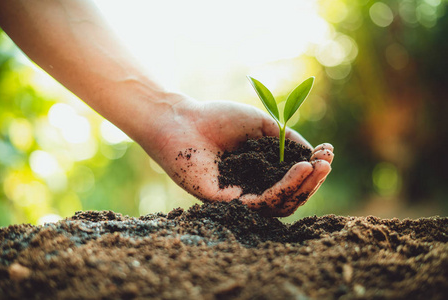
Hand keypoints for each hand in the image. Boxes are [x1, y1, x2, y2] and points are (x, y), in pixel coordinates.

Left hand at [142, 95, 332, 217]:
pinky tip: (297, 170)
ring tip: (314, 167)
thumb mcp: (263, 127)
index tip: (329, 154)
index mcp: (261, 173)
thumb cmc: (220, 119)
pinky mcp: (223, 202)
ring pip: (278, 204)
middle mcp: (252, 188)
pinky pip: (257, 204)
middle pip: (290, 197)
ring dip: (300, 187)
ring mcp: (239, 197)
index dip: (313, 170)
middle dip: (312, 181)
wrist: (183, 119)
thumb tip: (315, 155)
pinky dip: (280, 189)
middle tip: (326, 164)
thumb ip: (287, 142)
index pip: (292, 181)